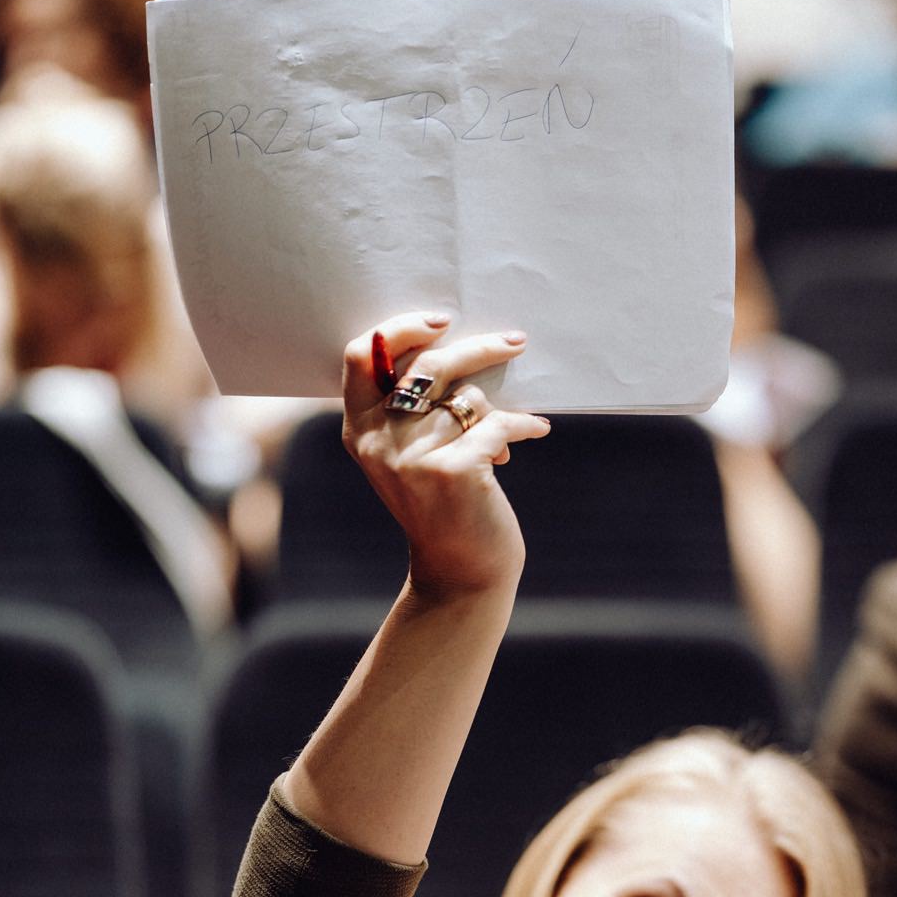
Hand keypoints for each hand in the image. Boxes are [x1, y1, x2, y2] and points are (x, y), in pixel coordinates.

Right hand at [343, 312, 549, 597]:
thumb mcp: (409, 458)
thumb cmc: (442, 507)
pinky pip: (497, 424)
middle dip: (477, 347)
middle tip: (514, 341)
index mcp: (359, 430)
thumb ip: (410, 411)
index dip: (401, 329)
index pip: (362, 355)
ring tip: (508, 430)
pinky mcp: (453, 470)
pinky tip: (536, 431)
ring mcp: (414, 457)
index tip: (441, 322)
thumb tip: (453, 348)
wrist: (461, 573)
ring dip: (498, 409)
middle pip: (427, 365)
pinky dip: (524, 425)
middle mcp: (379, 441)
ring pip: (468, 397)